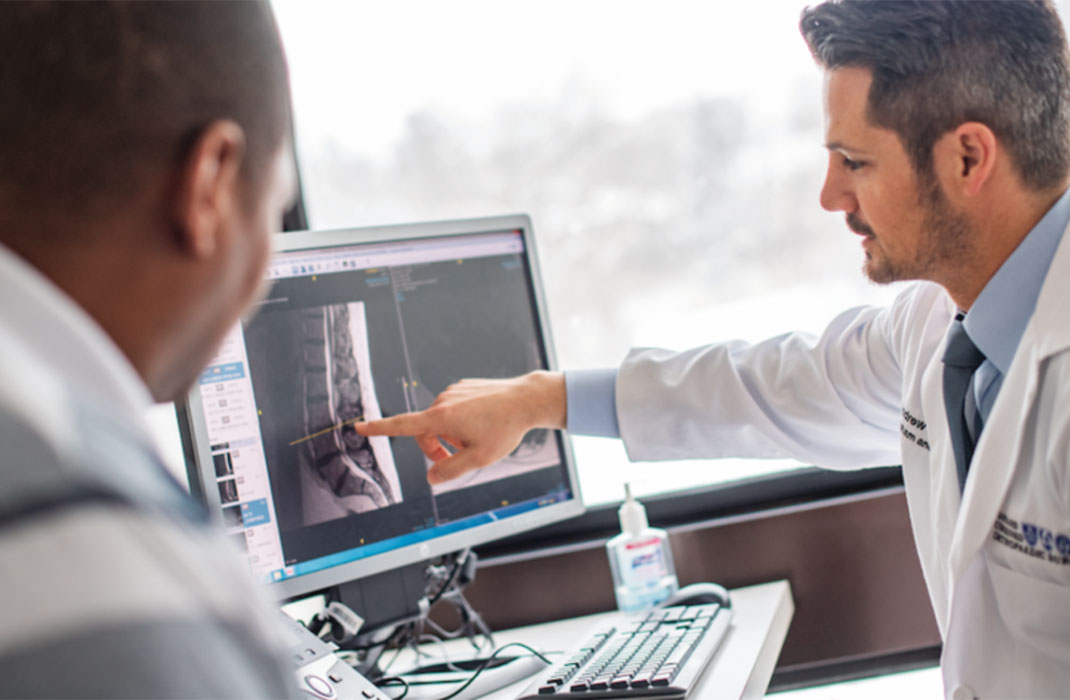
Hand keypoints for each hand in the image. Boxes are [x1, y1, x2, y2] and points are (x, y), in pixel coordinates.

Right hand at [356, 371, 565, 484]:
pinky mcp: (464, 387)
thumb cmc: (504, 428)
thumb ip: (450, 471)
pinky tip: (482, 424)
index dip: (379, 428)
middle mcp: (443, 400)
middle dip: (436, 449)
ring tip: (476, 440)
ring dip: (451, 435)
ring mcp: (454, 391)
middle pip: (426, 432)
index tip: (359, 426)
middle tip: (457, 460)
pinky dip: (461, 421)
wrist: (526, 400)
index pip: (402, 425)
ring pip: (442, 421)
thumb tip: (431, 477)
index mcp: (441, 417)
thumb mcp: (478, 459)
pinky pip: (454, 409)